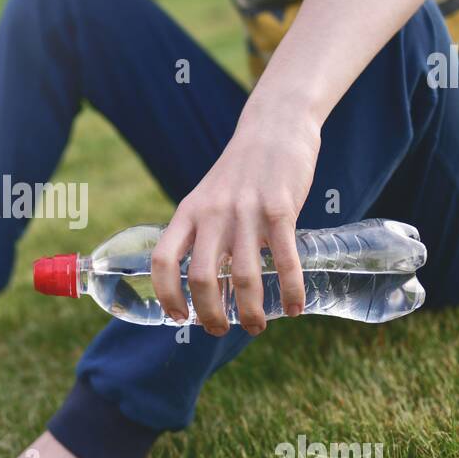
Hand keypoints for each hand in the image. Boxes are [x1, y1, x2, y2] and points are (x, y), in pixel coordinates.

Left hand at [152, 98, 320, 335]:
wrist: (274, 127)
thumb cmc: (241, 171)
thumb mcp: (208, 197)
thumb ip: (202, 232)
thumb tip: (203, 283)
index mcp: (188, 212)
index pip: (162, 260)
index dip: (166, 294)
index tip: (177, 316)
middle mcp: (212, 214)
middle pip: (200, 278)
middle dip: (210, 314)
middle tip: (220, 330)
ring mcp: (246, 212)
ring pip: (242, 276)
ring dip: (250, 311)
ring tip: (256, 326)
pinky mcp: (280, 208)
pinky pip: (284, 260)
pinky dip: (290, 290)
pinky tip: (296, 308)